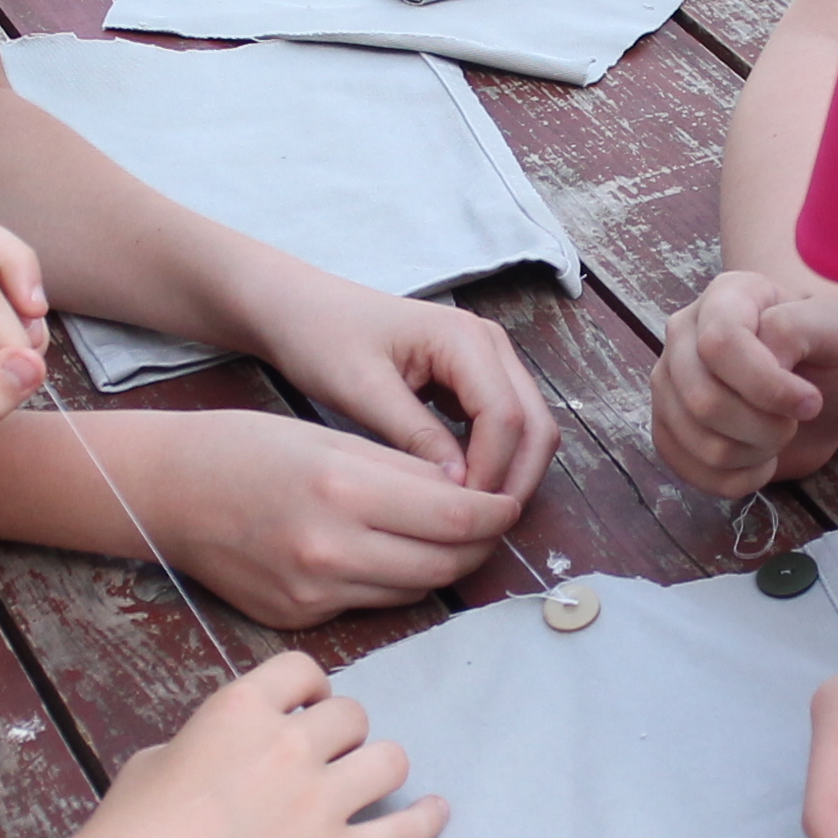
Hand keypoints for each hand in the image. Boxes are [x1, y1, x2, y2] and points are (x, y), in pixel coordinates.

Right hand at [52, 653, 444, 837]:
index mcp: (239, 709)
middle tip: (330, 759)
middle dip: (343, 735)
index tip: (309, 709)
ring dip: (379, 769)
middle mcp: (288, 745)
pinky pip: (406, 831)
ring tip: (368, 784)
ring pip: (391, 761)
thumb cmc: (128, 831)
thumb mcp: (160, 754)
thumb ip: (213, 736)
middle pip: (354, 716)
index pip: (305, 670)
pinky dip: (425, 820)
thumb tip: (240, 742)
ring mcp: (318, 804)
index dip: (311, 690)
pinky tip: (434, 813)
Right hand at [125, 408, 532, 629]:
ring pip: (414, 591)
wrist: (166, 492)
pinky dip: (393, 581)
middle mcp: (330, 551)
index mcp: (341, 491)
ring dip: (441, 567)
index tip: (508, 503)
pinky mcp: (300, 618)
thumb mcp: (328, 438)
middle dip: (480, 546)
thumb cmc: (243, 449)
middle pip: (444, 565)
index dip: (496, 513)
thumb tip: (469, 494)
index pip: (456, 517)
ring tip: (447, 539)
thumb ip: (402, 470)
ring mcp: (313, 593)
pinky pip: (372, 603)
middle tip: (491, 524)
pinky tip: (387, 555)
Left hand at [249, 278, 555, 508]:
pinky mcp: (475, 379)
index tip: (460, 513)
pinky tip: (462, 490)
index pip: (506, 416)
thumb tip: (459, 489)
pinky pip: (505, 427)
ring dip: (510, 473)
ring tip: (472, 516)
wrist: (302, 309)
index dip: (491, 471)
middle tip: (481, 528)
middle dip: (515, 479)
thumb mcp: (362, 390)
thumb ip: (414, 436)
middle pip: (535, 423)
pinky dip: (495, 461)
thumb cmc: (323, 338)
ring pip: (529, 428)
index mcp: (464, 337)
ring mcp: (488, 360)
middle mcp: (489, 343)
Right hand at [652, 270, 837, 498]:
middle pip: (704, 400)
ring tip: (778, 436)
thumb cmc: (831, 353)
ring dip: (754, 454)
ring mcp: (669, 383)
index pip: (720, 344)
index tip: (811, 404)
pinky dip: (737, 478)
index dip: (767, 386)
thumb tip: (765, 357)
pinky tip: (760, 459)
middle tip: (796, 420)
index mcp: (726, 296)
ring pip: (699, 442)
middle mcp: (683, 334)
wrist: (823, 387)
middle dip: (765, 427)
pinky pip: (690, 470)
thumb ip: (803, 327)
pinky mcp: (667, 428)